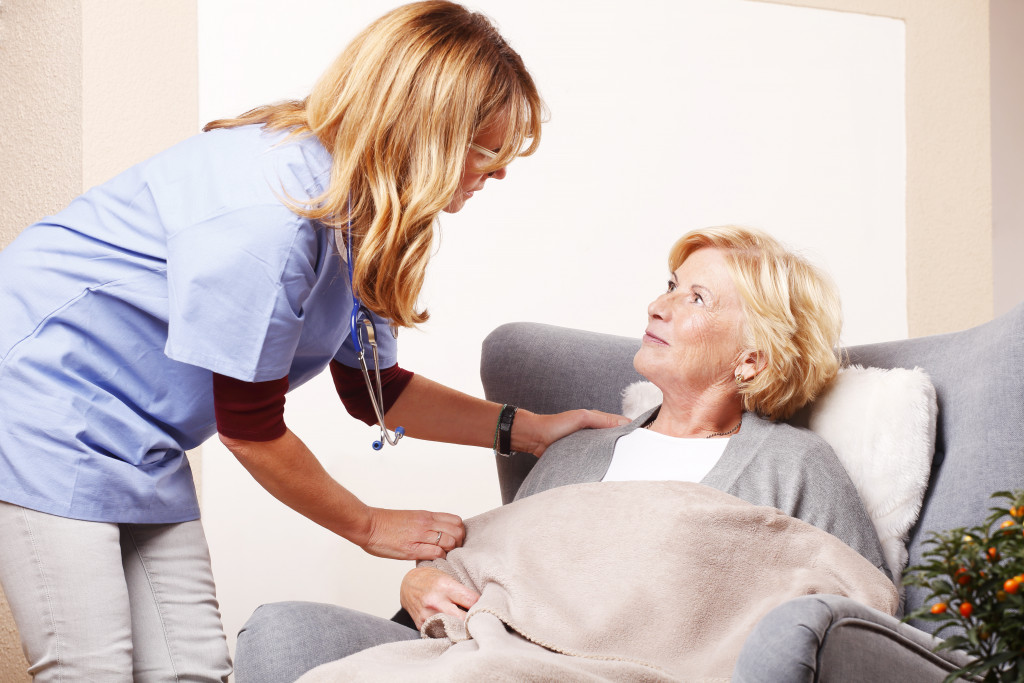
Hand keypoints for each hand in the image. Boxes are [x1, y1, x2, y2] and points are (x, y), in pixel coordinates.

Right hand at [354, 508, 464, 560]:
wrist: (368, 525)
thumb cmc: (385, 524)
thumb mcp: (411, 518)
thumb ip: (425, 525)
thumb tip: (437, 535)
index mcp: (426, 516)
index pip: (456, 520)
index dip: (459, 532)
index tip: (455, 541)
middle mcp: (426, 523)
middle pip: (457, 531)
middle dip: (459, 543)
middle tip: (451, 550)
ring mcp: (420, 535)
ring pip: (450, 541)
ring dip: (450, 551)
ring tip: (443, 556)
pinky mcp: (411, 548)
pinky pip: (436, 553)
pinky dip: (439, 558)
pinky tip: (433, 561)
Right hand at [400, 566, 480, 628]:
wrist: (408, 584)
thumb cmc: (431, 579)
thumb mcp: (448, 577)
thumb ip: (462, 592)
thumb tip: (482, 605)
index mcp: (445, 586)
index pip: (472, 601)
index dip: (482, 605)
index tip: (485, 607)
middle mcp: (435, 601)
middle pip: (463, 619)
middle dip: (473, 621)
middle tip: (480, 621)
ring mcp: (427, 615)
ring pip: (453, 630)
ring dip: (462, 629)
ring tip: (467, 627)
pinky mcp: (422, 625)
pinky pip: (441, 633)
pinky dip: (449, 632)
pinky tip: (453, 628)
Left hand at [513, 409, 630, 456]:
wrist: (536, 438)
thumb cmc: (556, 425)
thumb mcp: (581, 418)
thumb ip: (602, 420)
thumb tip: (623, 424)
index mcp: (597, 419)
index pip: (621, 423)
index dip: (632, 429)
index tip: (645, 438)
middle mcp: (595, 430)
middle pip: (616, 437)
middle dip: (627, 443)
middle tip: (639, 454)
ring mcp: (588, 442)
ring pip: (607, 448)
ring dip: (615, 453)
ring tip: (628, 463)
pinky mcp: (581, 453)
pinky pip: (596, 457)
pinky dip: (603, 460)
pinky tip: (609, 467)